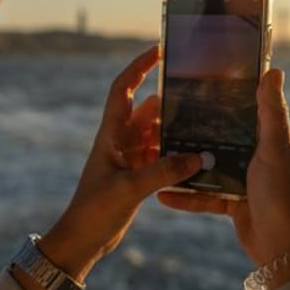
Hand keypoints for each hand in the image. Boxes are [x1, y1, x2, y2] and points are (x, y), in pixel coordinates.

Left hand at [39, 46, 201, 281]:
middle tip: (200, 90)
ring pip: (156, 133)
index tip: (159, 50)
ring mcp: (129, 158)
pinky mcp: (136, 175)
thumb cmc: (95, 211)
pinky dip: (176, 153)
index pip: (123, 89)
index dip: (139, 67)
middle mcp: (120, 141)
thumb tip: (199, 157)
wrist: (82, 239)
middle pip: (147, 109)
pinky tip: (198, 156)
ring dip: (176, 128)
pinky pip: (160, 155)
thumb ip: (163, 171)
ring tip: (207, 122)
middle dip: (170, 98)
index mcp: (111, 134)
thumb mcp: (129, 189)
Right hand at [157, 69, 289, 285]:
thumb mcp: (274, 150)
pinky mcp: (234, 203)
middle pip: (225, 139)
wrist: (283, 252)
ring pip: (210, 167)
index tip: (202, 88)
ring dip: (187, 166)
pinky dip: (186, 197)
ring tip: (160, 157)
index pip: (252, 112)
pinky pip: (205, 195)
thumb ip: (271, 113)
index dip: (230, 100)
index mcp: (276, 141)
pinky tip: (163, 195)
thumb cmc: (284, 197)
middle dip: (199, 132)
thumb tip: (274, 71)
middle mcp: (262, 158)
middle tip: (168, 121)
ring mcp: (247, 181)